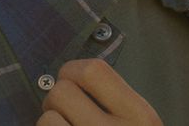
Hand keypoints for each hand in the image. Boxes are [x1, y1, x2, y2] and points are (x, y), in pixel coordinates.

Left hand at [37, 59, 162, 125]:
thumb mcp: (141, 121)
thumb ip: (120, 100)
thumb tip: (75, 75)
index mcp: (139, 115)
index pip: (93, 71)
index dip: (73, 69)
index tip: (72, 77)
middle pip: (62, 92)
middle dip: (58, 97)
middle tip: (65, 107)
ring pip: (46, 118)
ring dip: (50, 120)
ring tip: (64, 124)